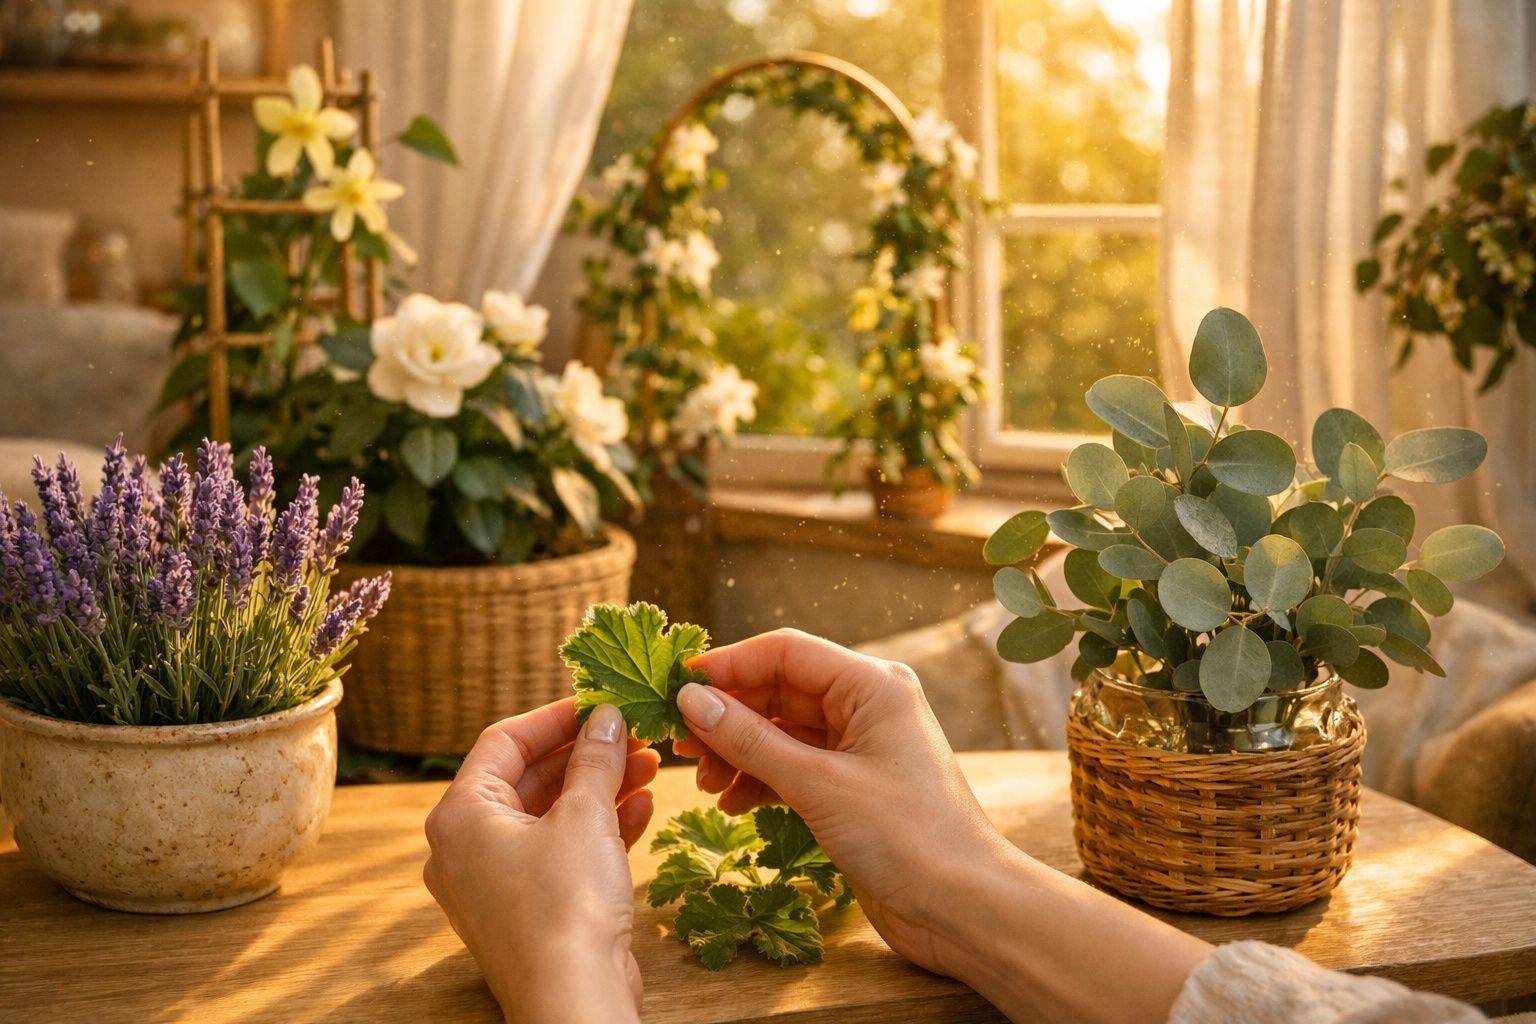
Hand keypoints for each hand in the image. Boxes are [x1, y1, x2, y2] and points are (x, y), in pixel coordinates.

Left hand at [423, 700, 660, 1023]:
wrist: (572, 1000)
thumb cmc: (565, 907)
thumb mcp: (584, 816)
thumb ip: (595, 759)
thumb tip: (607, 718)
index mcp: (460, 815)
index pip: (503, 740)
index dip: (556, 717)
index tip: (601, 702)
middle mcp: (466, 847)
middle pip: (528, 777)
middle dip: (586, 754)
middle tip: (634, 733)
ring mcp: (496, 881)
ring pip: (548, 816)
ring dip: (599, 788)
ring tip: (649, 767)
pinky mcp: (528, 909)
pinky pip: (559, 852)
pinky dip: (596, 828)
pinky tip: (641, 809)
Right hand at [671, 628, 1010, 977]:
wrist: (965, 908)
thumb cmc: (907, 838)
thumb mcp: (818, 785)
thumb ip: (750, 741)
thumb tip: (691, 700)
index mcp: (873, 684)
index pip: (785, 652)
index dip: (727, 666)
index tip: (675, 688)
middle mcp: (868, 705)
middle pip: (779, 690)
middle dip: (727, 716)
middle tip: (679, 747)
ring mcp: (861, 747)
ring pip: (782, 731)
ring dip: (738, 752)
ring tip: (703, 783)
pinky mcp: (854, 786)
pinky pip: (794, 766)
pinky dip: (760, 779)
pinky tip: (732, 804)